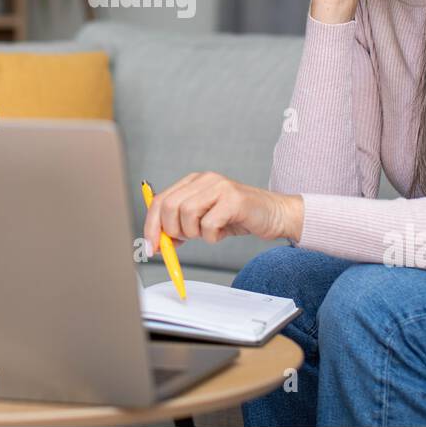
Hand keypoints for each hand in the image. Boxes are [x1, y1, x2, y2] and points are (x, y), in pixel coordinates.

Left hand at [142, 172, 303, 252]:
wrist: (274, 214)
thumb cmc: (238, 217)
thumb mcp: (204, 220)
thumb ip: (181, 224)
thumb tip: (158, 241)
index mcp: (193, 181)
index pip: (160, 200)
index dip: (151, 225)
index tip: (152, 247)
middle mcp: (204, 179)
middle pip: (169, 206)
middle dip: (172, 231)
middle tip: (186, 240)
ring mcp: (219, 187)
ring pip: (187, 214)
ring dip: (194, 233)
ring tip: (209, 233)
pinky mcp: (234, 199)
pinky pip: (209, 224)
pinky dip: (211, 236)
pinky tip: (222, 233)